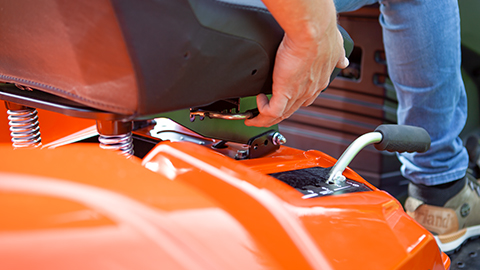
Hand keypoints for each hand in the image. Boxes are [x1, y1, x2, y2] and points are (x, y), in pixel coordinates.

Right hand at [245, 0, 348, 126]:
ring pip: (280, 115)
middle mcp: (309, 91)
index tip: (285, 100)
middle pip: (291, 111)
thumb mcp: (336, 46)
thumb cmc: (323, 35)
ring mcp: (297, 93)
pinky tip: (258, 102)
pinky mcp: (284, 91)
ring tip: (254, 118)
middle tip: (265, 114)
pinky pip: (271, 111)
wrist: (312, 31)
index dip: (294, 102)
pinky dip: (263, 112)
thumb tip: (342, 60)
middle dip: (277, 115)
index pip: (306, 99)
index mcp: (319, 81)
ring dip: (266, 119)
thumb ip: (338, 55)